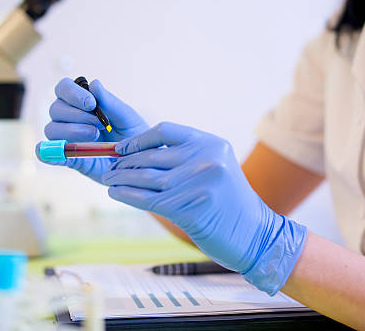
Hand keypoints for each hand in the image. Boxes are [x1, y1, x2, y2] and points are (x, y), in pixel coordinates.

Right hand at [37, 77, 147, 182]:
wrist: (139, 161)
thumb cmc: (133, 134)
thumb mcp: (127, 118)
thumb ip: (110, 102)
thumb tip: (94, 83)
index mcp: (82, 102)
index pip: (64, 88)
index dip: (73, 93)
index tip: (91, 104)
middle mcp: (70, 117)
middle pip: (56, 108)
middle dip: (76, 115)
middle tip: (99, 125)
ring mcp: (67, 138)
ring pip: (52, 129)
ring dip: (71, 131)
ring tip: (95, 137)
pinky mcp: (68, 158)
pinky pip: (50, 154)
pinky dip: (48, 153)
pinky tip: (55, 154)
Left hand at [101, 122, 306, 294]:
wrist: (255, 235)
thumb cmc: (228, 203)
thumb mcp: (214, 168)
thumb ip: (185, 158)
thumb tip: (138, 155)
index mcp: (210, 143)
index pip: (165, 130)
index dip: (138, 139)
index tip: (121, 148)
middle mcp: (206, 159)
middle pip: (152, 156)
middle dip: (125, 163)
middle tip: (109, 168)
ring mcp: (199, 183)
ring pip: (147, 178)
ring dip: (122, 179)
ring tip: (109, 180)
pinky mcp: (190, 208)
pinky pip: (149, 199)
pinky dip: (127, 195)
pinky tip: (115, 194)